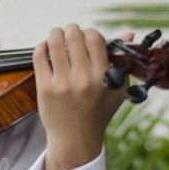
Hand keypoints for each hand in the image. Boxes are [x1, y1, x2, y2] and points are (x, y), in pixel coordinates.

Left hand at [33, 25, 131, 169]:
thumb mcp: (117, 89)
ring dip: (55, 33)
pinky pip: (39, 56)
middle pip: (74, 36)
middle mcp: (83, 79)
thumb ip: (123, 61)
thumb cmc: (97, 113)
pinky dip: (41, 47)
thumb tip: (129, 34)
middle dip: (71, 30)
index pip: (94, 38)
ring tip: (56, 35)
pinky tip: (45, 48)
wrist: (76, 139)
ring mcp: (63, 84)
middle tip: (69, 33)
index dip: (89, 33)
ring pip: (55, 42)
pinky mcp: (45, 89)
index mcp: (103, 76)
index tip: (85, 37)